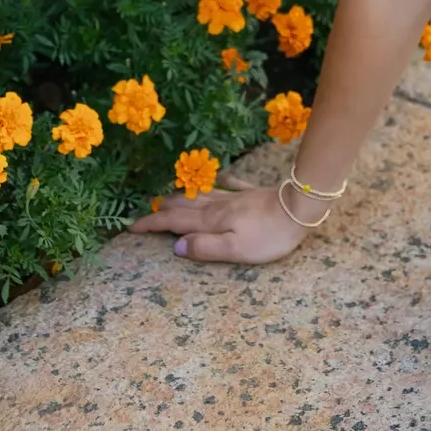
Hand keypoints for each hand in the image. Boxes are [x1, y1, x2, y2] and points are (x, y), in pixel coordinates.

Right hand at [129, 172, 320, 263]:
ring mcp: (235, 198)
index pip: (175, 223)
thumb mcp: (236, 250)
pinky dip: (218, 184)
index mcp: (212, 221)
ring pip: (202, 196)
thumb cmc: (269, 235)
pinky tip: (218, 180)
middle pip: (184, 206)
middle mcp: (219, 207)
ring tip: (167, 197)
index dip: (152, 224)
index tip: (131, 226)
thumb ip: (205, 248)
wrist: (299, 207)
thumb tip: (176, 246)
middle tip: (143, 211)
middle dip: (161, 210)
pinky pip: (230, 186)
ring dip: (183, 197)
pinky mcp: (252, 194)